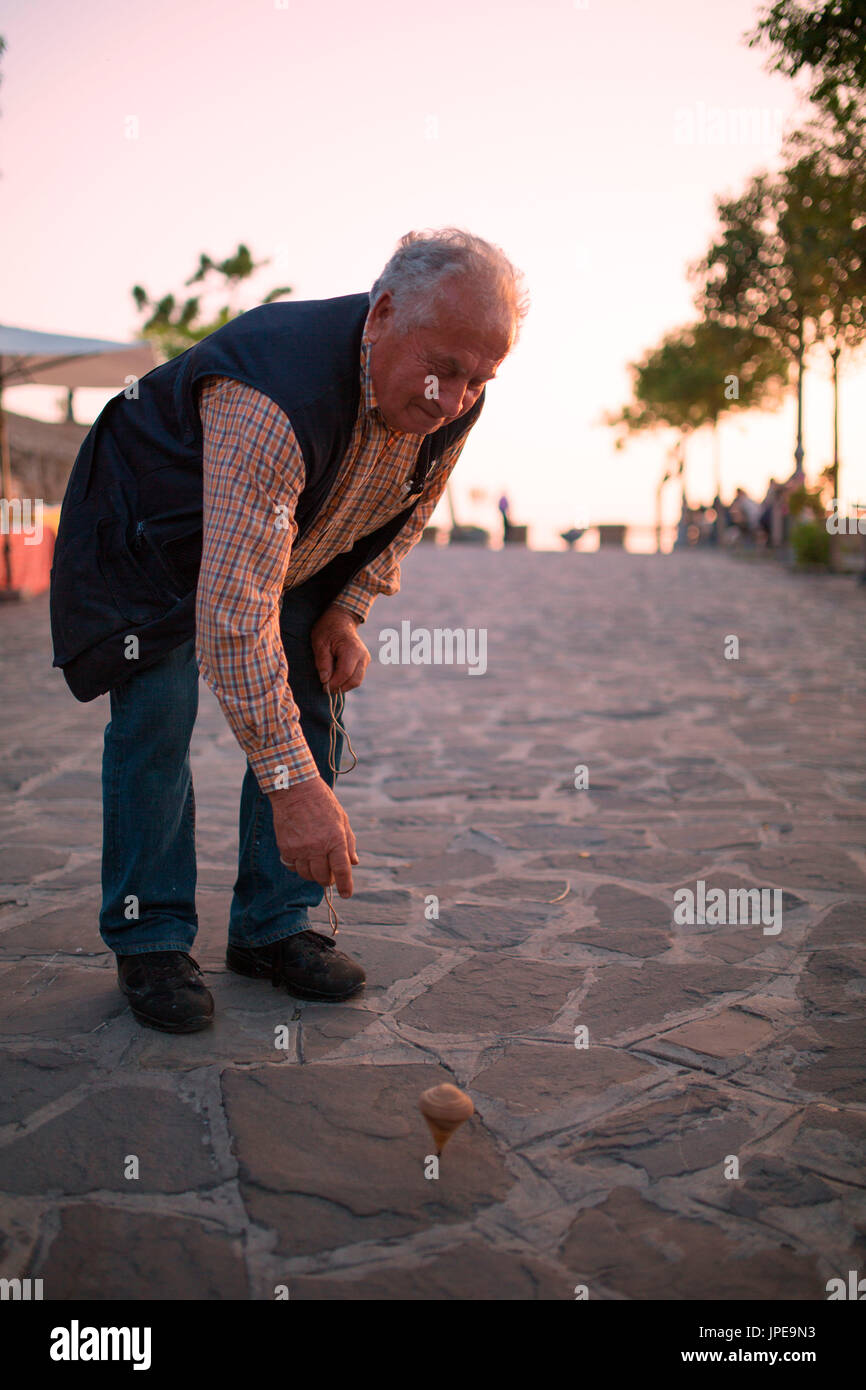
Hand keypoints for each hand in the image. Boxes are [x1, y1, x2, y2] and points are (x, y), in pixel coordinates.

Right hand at [268, 777, 358, 893]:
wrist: (295, 790)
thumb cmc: (323, 802)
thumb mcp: (342, 819)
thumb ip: (349, 842)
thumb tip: (353, 862)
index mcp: (335, 839)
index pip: (342, 870)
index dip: (346, 885)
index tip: (347, 894)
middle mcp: (317, 846)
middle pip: (322, 877)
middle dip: (328, 879)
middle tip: (330, 875)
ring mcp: (300, 848)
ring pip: (306, 874)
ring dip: (313, 874)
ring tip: (316, 864)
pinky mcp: (285, 847)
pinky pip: (292, 866)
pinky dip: (298, 866)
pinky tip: (302, 858)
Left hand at [311, 604, 370, 693]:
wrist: (341, 620)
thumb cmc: (328, 630)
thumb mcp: (320, 643)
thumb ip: (323, 662)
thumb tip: (325, 680)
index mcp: (351, 649)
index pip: (345, 673)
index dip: (334, 683)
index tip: (323, 687)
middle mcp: (362, 655)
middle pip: (355, 680)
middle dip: (340, 687)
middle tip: (326, 688)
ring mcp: (365, 659)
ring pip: (357, 681)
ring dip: (344, 685)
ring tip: (330, 682)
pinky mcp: (364, 662)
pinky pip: (357, 676)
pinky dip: (347, 680)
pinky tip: (336, 676)